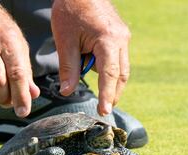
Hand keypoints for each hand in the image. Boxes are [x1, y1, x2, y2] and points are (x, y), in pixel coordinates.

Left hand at [51, 0, 130, 115]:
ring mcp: (123, 36)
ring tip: (101, 95)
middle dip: (113, 93)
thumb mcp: (65, 41)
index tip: (104, 111)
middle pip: (120, 74)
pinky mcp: (120, 35)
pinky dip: (109, 70)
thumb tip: (67, 92)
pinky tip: (98, 74)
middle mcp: (121, 39)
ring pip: (121, 67)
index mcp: (108, 40)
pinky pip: (117, 58)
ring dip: (111, 82)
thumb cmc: (70, 10)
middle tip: (103, 110)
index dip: (107, 95)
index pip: (109, 75)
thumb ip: (68, 68)